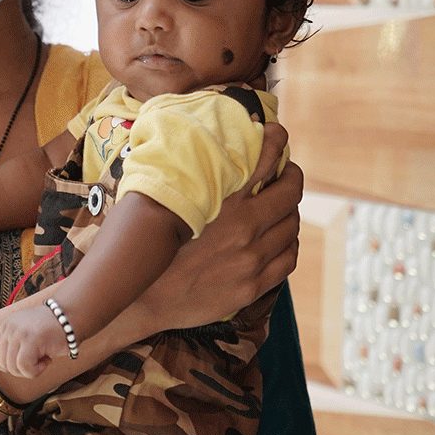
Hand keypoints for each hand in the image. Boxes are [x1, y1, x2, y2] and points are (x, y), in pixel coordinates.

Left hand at [0, 305, 63, 377]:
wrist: (70, 317)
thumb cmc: (51, 329)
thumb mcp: (26, 332)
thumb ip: (13, 344)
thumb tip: (4, 366)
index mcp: (6, 325)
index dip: (3, 364)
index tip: (19, 365)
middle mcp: (9, 327)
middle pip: (3, 363)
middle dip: (20, 370)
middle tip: (36, 363)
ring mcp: (19, 332)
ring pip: (13, 367)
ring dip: (30, 371)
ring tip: (43, 360)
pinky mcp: (30, 339)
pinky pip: (25, 367)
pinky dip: (36, 371)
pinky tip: (47, 361)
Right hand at [135, 121, 301, 330]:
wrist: (143, 297)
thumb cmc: (152, 244)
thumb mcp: (173, 203)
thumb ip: (198, 180)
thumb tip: (210, 153)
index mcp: (222, 202)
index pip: (266, 162)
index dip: (277, 144)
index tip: (278, 137)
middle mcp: (243, 229)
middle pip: (289, 195)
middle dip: (291, 179)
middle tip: (285, 174)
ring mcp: (251, 259)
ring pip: (291, 227)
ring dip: (289, 213)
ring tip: (279, 209)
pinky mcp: (252, 285)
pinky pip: (288, 258)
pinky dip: (288, 244)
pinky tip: (278, 240)